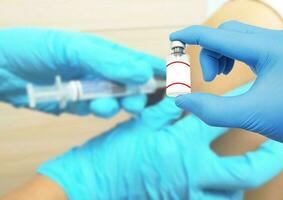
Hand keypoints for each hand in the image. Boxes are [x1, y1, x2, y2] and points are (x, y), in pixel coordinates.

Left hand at [0, 28, 163, 116]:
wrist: (2, 69)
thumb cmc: (35, 49)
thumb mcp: (74, 49)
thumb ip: (109, 62)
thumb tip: (142, 73)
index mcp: (104, 52)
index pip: (137, 61)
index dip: (156, 70)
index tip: (173, 82)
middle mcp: (101, 69)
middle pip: (131, 84)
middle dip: (138, 93)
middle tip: (138, 101)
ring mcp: (91, 87)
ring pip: (116, 99)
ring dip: (117, 103)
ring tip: (107, 103)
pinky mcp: (79, 103)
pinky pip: (98, 109)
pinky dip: (100, 110)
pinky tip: (94, 106)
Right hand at [37, 84, 282, 198]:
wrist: (96, 183)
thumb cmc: (114, 154)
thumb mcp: (141, 125)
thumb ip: (168, 112)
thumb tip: (185, 99)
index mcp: (180, 144)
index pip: (217, 118)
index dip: (233, 102)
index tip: (246, 93)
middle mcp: (191, 172)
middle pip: (244, 169)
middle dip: (268, 158)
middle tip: (277, 146)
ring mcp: (189, 194)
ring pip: (233, 195)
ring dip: (245, 180)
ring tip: (251, 166)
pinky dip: (223, 196)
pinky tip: (224, 187)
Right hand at [170, 20, 282, 145]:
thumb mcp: (252, 116)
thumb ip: (213, 110)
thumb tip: (182, 101)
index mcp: (270, 49)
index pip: (218, 35)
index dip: (192, 35)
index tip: (173, 38)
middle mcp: (276, 41)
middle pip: (227, 33)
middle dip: (209, 53)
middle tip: (209, 80)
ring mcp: (280, 46)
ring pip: (237, 37)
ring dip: (220, 54)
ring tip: (219, 76)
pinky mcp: (282, 54)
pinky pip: (248, 45)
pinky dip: (232, 56)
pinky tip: (233, 70)